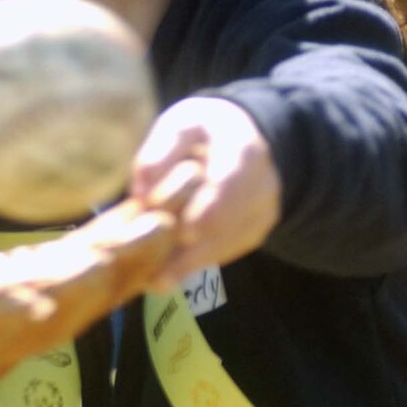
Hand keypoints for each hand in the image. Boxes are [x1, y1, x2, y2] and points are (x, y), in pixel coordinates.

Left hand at [129, 96, 281, 291]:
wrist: (244, 138)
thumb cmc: (203, 131)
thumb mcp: (179, 124)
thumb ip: (159, 153)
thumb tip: (142, 193)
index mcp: (243, 149)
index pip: (230, 182)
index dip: (211, 209)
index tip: (187, 234)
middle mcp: (263, 183)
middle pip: (229, 224)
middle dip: (193, 254)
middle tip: (157, 279)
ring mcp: (264, 211)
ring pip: (229, 245)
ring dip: (193, 266)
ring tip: (157, 282)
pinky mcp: (257, 231)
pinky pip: (229, 252)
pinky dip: (201, 263)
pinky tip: (171, 273)